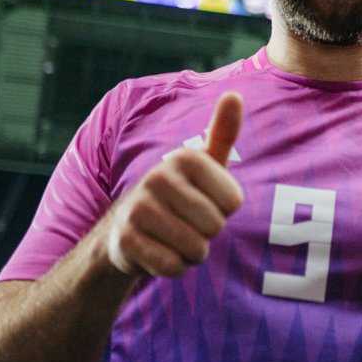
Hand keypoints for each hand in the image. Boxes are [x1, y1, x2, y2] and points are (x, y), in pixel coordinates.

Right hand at [106, 91, 243, 277]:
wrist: (126, 228)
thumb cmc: (180, 193)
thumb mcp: (203, 164)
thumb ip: (222, 132)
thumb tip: (234, 94)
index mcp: (185, 158)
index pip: (234, 202)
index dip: (224, 210)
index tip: (204, 201)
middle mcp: (159, 178)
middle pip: (215, 226)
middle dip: (207, 234)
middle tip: (187, 222)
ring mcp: (139, 209)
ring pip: (196, 249)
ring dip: (191, 252)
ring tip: (173, 236)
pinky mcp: (126, 241)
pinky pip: (172, 266)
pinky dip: (173, 267)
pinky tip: (158, 252)